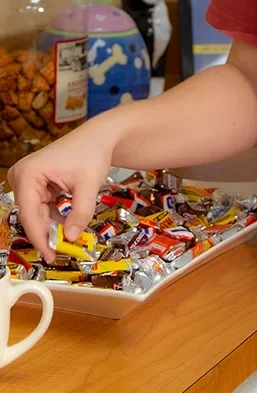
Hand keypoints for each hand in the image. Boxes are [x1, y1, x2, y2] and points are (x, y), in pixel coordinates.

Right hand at [8, 117, 115, 259]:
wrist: (99, 137)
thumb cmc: (92, 153)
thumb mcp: (88, 185)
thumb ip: (80, 213)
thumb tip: (71, 238)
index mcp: (28, 174)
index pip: (30, 214)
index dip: (40, 238)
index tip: (51, 255)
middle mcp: (22, 176)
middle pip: (31, 215)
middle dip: (46, 233)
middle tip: (61, 252)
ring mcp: (27, 180)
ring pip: (36, 214)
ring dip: (50, 227)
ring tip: (67, 240)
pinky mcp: (35, 184)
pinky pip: (41, 207)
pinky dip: (53, 218)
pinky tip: (66, 226)